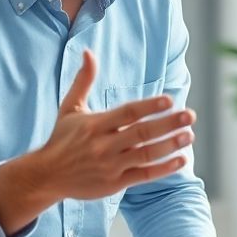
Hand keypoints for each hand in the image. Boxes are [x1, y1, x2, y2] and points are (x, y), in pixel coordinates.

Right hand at [0, 50, 195, 233]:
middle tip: (189, 115)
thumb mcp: (70, 108)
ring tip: (189, 135)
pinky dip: (164, 168)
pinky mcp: (114, 184)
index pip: (127, 113)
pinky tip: (181, 159)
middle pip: (141, 134)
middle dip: (168, 124)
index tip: (169, 100)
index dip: (149, 106)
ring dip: (170, 145)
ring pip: (146, 155)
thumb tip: (89, 52)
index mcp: (95, 125)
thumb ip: (83, 80)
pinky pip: (144, 176)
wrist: (47, 176)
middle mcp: (103, 145)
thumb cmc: (62, 139)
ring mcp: (110, 166)